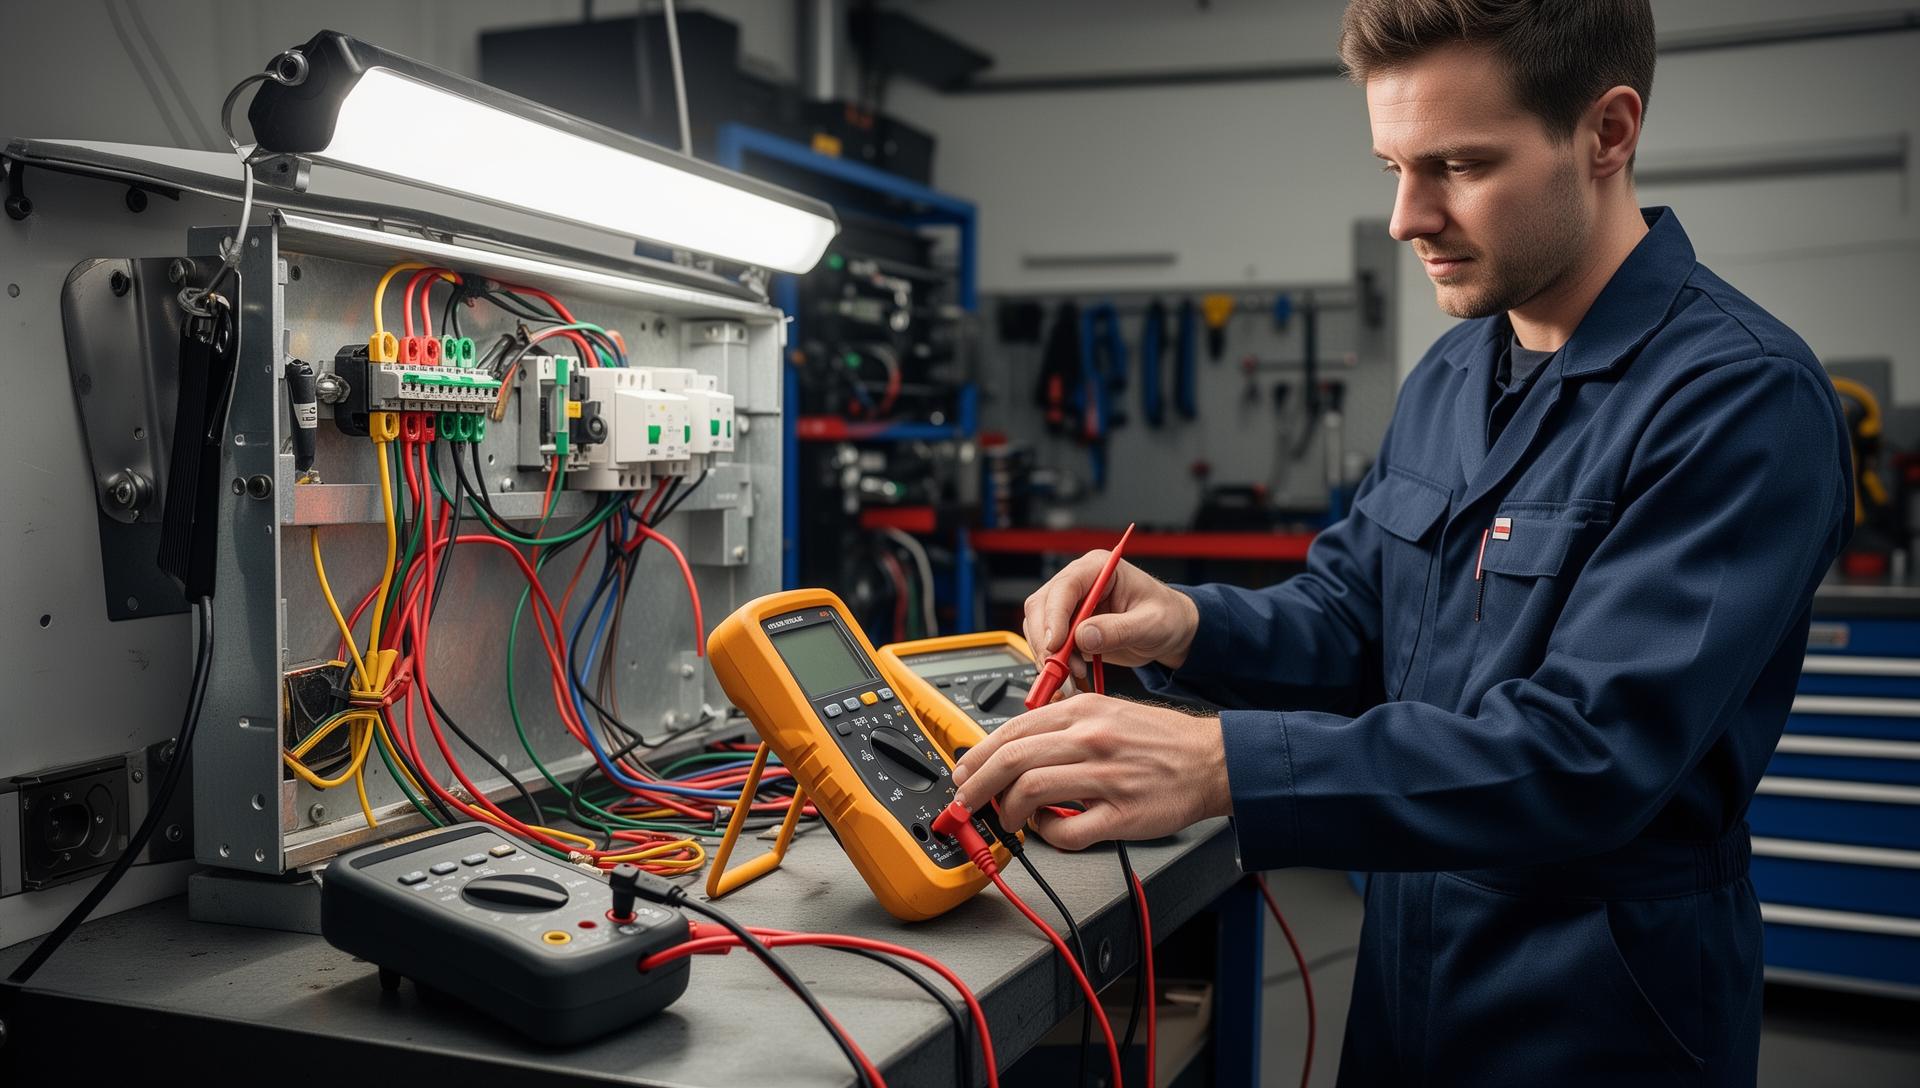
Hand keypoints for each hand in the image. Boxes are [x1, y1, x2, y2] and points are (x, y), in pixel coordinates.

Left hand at [950, 693, 1230, 849]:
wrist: (1211, 760)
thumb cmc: (1160, 740)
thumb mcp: (1106, 711)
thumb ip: (1061, 725)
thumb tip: (1014, 748)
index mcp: (1083, 711)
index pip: (1011, 731)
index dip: (977, 756)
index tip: (964, 773)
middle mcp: (1090, 739)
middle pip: (1011, 760)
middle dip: (976, 786)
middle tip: (965, 803)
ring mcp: (1105, 777)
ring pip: (1030, 791)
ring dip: (1008, 812)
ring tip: (1010, 820)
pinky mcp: (1121, 814)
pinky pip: (1067, 830)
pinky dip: (1049, 834)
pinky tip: (1051, 829)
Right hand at [1023, 550, 1200, 692]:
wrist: (1172, 631)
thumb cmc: (1167, 617)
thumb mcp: (1152, 624)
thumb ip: (1119, 630)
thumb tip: (1083, 636)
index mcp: (1100, 568)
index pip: (1065, 586)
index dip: (1055, 615)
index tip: (1056, 644)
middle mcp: (1080, 582)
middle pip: (1042, 605)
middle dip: (1046, 638)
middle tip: (1059, 667)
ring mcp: (1072, 604)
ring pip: (1039, 625)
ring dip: (1048, 653)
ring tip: (1072, 673)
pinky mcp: (1069, 626)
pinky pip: (1048, 642)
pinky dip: (1053, 661)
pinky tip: (1071, 674)